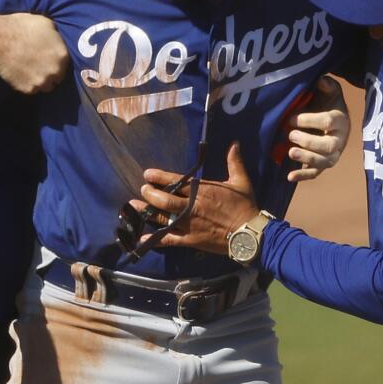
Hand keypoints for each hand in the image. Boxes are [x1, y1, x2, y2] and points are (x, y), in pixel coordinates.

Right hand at [0, 12, 69, 93]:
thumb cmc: (21, 27)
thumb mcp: (45, 24)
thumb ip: (56, 37)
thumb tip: (57, 42)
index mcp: (62, 55)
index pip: (65, 65)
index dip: (57, 62)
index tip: (49, 59)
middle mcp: (55, 71)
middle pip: (57, 78)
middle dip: (51, 73)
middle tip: (39, 66)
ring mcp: (42, 82)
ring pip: (46, 87)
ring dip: (41, 81)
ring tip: (31, 72)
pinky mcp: (28, 89)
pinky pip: (32, 90)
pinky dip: (28, 84)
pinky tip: (22, 74)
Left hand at [137, 143, 259, 254]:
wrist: (249, 234)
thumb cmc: (245, 207)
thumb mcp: (241, 182)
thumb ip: (234, 162)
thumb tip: (235, 143)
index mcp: (202, 191)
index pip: (175, 181)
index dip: (159, 177)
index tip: (147, 174)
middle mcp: (192, 206)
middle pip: (164, 199)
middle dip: (149, 194)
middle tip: (143, 190)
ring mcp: (189, 224)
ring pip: (162, 218)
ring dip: (147, 212)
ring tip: (133, 207)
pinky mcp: (190, 240)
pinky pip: (169, 240)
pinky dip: (155, 239)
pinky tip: (142, 238)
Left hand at [286, 74, 349, 180]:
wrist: (332, 118)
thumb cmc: (327, 102)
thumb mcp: (329, 90)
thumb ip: (326, 85)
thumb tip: (321, 81)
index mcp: (340, 120)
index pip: (328, 122)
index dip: (309, 121)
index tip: (292, 119)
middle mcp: (339, 139)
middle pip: (328, 146)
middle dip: (309, 142)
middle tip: (290, 135)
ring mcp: (333, 154)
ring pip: (324, 162)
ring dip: (307, 159)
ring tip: (290, 152)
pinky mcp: (324, 164)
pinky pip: (316, 173)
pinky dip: (303, 176)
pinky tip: (289, 177)